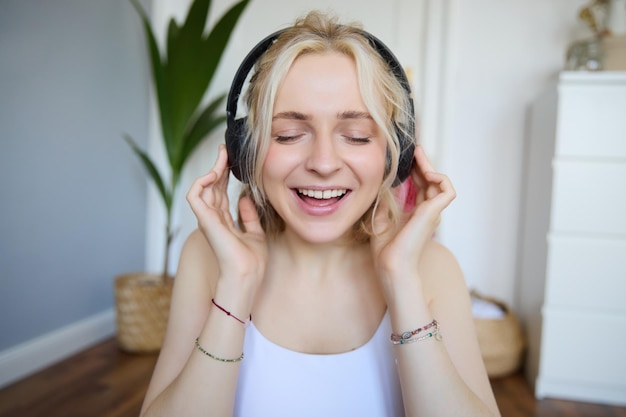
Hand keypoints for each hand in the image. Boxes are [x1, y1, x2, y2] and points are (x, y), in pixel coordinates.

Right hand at [186, 145, 267, 287]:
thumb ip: (249, 216)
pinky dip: (200, 182)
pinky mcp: (204, 220)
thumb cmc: (252, 261)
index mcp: (223, 222)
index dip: (223, 175)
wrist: (247, 274)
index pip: (219, 193)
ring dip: (211, 169)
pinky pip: (194, 195)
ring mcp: (207, 219)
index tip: (230, 160)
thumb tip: (245, 199)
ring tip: (222, 156)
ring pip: (202, 187)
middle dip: (218, 166)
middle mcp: (212, 219)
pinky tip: (213, 172)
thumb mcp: (255, 233)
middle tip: (225, 149)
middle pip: (211, 186)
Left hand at [371, 145, 455, 282]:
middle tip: (412, 149)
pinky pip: (447, 189)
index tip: (406, 158)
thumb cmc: (386, 252)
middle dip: (422, 163)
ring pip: (440, 182)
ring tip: (417, 154)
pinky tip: (425, 171)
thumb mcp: (381, 221)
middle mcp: (428, 212)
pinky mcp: (434, 212)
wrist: (391, 265)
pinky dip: (439, 177)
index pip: (421, 186)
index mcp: (417, 214)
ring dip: (430, 166)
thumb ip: (385, 204)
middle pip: (430, 181)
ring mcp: (433, 212)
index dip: (416, 170)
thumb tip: (381, 187)